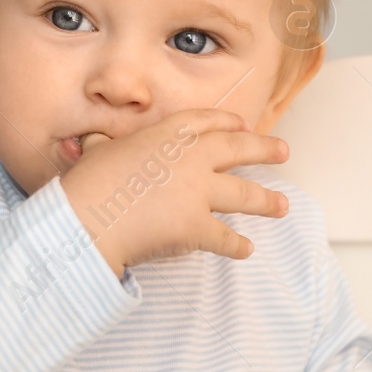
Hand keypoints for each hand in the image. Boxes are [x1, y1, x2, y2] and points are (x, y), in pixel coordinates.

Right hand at [58, 108, 289, 277]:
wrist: (89, 219)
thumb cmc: (88, 183)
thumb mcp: (97, 150)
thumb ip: (103, 143)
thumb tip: (91, 140)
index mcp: (167, 135)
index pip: (205, 121)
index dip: (227, 122)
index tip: (243, 124)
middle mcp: (191, 159)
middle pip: (237, 148)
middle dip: (264, 149)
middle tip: (283, 151)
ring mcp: (198, 193)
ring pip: (244, 194)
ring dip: (267, 201)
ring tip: (283, 206)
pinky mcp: (197, 227)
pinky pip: (225, 238)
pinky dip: (237, 246)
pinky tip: (246, 249)